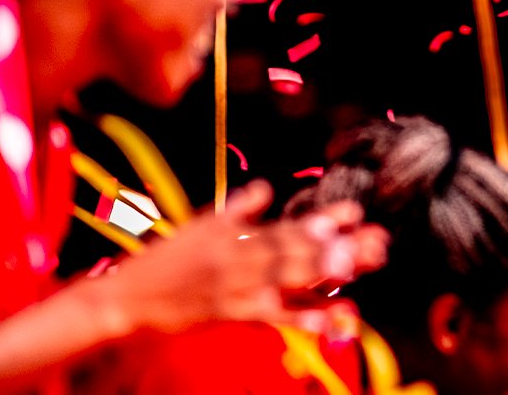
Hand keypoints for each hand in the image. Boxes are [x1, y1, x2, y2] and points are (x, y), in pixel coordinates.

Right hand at [96, 180, 382, 332]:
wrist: (130, 294)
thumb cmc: (166, 259)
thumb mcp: (201, 224)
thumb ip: (238, 209)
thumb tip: (267, 188)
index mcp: (237, 231)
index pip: (289, 223)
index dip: (324, 219)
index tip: (356, 212)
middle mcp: (242, 255)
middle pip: (299, 249)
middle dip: (339, 245)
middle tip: (377, 242)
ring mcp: (240, 285)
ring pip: (289, 277)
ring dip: (326, 273)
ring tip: (359, 268)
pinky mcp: (233, 313)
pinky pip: (273, 316)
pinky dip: (302, 317)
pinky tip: (331, 319)